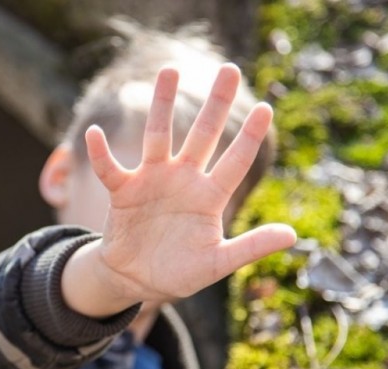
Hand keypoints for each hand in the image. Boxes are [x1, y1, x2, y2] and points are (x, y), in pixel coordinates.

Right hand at [63, 64, 295, 315]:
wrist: (137, 280)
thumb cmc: (180, 271)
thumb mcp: (218, 263)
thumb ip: (251, 247)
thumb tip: (293, 236)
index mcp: (209, 196)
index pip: (235, 161)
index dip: (249, 136)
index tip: (266, 108)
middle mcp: (183, 180)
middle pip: (202, 135)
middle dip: (216, 103)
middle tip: (230, 69)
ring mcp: (153, 180)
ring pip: (159, 136)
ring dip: (162, 104)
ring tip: (170, 70)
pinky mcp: (123, 190)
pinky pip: (110, 168)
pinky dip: (100, 153)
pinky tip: (94, 134)